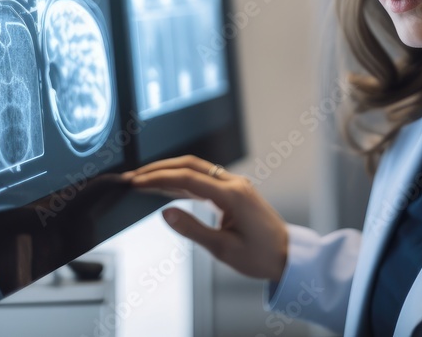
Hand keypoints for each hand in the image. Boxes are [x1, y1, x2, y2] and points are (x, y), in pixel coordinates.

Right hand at [123, 155, 288, 281]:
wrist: (287, 255)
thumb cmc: (259, 256)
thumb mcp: (222, 248)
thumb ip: (192, 229)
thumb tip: (165, 213)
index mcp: (232, 195)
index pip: (187, 178)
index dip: (158, 178)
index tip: (135, 182)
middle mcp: (234, 183)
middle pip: (191, 165)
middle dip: (160, 168)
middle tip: (134, 177)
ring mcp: (236, 185)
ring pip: (197, 169)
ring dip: (170, 172)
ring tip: (144, 180)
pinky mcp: (235, 191)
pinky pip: (206, 179)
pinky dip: (184, 180)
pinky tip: (168, 187)